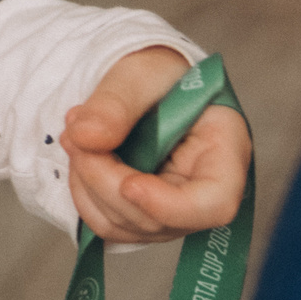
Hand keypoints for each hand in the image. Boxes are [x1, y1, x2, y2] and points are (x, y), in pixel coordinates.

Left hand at [60, 47, 251, 244]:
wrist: (148, 85)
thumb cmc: (158, 75)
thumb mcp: (139, 72)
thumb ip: (114, 102)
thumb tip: (85, 137)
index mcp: (224, 149)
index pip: (216, 203)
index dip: (169, 206)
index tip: (129, 184)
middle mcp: (207, 190)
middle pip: (160, 219)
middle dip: (105, 182)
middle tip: (75, 136)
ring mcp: (177, 210)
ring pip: (128, 227)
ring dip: (88, 187)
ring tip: (75, 136)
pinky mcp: (147, 215)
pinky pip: (110, 225)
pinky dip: (84, 195)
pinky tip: (81, 156)